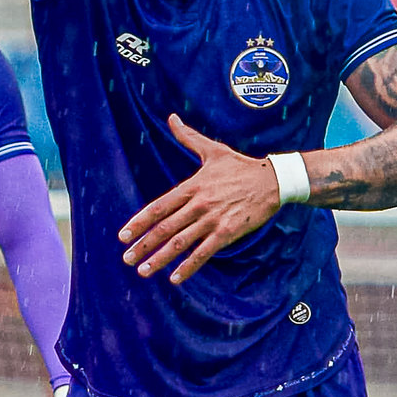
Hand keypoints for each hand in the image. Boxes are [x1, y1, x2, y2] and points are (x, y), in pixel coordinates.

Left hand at [118, 115, 288, 283]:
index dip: (139, 222)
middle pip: (164, 228)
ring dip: (160, 259)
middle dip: (143, 245)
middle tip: (127, 259)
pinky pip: (203, 253)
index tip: (123, 236)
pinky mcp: (228, 232)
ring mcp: (212, 220)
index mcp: (192, 187)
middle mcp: (198, 204)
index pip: (158, 207)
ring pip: (180, 243)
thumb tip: (171, 118)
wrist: (273, 180)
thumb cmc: (241, 165)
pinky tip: (175, 278)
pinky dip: (188, 267)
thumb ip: (188, 137)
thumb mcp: (213, 150)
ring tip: (143, 271)